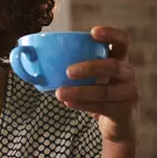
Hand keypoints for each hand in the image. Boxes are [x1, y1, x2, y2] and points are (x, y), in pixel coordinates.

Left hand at [55, 26, 138, 143]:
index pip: (123, 41)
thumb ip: (69, 65)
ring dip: (81, 91)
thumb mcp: (89, 78)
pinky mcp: (125, 111)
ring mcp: (129, 92)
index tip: (92, 32)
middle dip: (90, 67)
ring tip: (60, 93)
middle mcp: (128, 74)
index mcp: (119, 59)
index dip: (111, 34)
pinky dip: (83, 105)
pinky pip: (103, 107)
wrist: (116, 125)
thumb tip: (27, 56)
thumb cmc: (97, 94)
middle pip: (113, 66)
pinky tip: (68, 103)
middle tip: (68, 71)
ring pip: (105, 90)